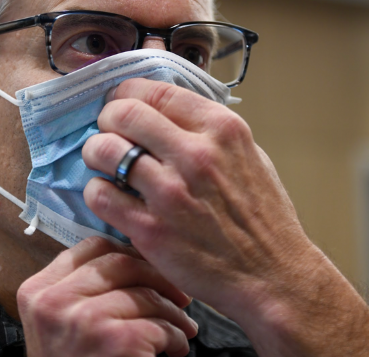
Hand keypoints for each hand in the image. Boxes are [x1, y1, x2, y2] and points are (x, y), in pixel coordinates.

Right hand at [16, 236, 198, 356]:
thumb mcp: (58, 325)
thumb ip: (81, 290)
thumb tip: (133, 258)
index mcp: (38, 290)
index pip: (92, 247)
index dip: (130, 253)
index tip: (150, 269)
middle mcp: (53, 301)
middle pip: (121, 262)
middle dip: (159, 277)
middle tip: (180, 296)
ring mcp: (80, 320)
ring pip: (144, 295)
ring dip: (174, 313)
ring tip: (182, 329)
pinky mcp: (110, 341)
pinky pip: (157, 326)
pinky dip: (174, 338)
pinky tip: (175, 350)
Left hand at [81, 78, 368, 355]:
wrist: (273, 276)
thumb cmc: (262, 219)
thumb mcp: (250, 156)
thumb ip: (209, 131)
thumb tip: (166, 112)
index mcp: (222, 129)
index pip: (155, 90)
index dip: (127, 93)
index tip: (119, 102)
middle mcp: (195, 154)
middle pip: (123, 112)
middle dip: (107, 119)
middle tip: (108, 132)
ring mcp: (171, 192)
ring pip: (103, 149)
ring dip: (95, 153)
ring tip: (103, 164)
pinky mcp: (150, 229)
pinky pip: (99, 194)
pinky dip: (97, 191)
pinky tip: (110, 196)